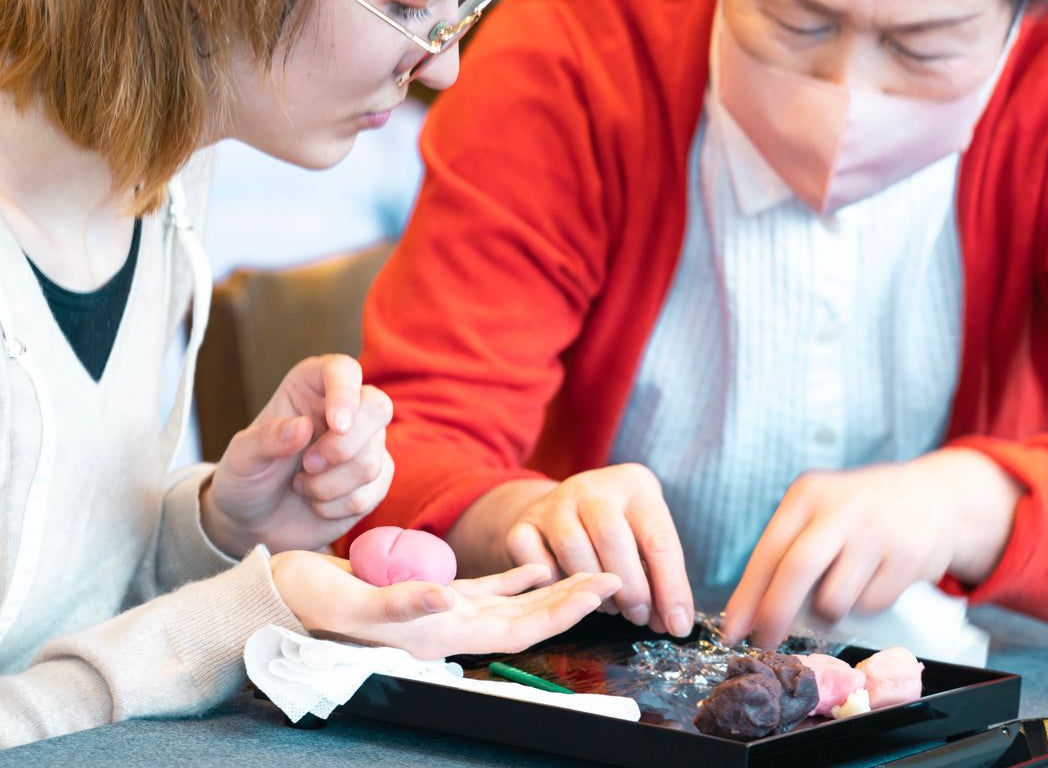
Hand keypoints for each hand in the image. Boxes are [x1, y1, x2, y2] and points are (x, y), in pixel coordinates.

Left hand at [201, 355, 393, 556]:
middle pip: (378, 407)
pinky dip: (338, 506)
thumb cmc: (248, 477)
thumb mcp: (242, 458)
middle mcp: (347, 408)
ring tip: (301, 485)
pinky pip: (373, 492)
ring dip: (329, 486)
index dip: (346, 393)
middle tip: (308, 464)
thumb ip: (266, 439)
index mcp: (312, 387)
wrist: (255, 521)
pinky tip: (317, 503)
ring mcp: (366, 443)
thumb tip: (302, 426)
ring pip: (372, 460)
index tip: (336, 425)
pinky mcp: (375, 477)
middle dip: (344, 446)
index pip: (344, 370)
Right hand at [270, 552, 621, 658]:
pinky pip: (483, 588)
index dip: (563, 610)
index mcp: (437, 635)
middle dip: (573, 600)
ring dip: (552, 589)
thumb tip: (444, 599)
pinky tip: (536, 564)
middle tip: (616, 577)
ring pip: (512, 604)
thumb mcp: (351, 603)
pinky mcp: (428, 594)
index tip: (602, 589)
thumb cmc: (309, 604)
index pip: (518, 627)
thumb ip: (399, 604)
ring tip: (589, 570)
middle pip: (527, 618)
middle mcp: (447, 627)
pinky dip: (514, 577)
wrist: (279, 601)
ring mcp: (441, 613)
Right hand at [447, 464, 694, 637]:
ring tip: (609, 607)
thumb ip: (658, 575)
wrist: (567, 506)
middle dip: (631, 587)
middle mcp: (592, 486)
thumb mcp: (645, 536)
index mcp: (634, 484)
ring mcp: (554, 502)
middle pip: (612, 536)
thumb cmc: (620, 529)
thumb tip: (672, 623)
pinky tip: (567, 593)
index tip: (676, 626)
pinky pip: (531, 557)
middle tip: (638, 616)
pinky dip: (550, 582)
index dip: (671, 588)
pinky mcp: (524, 522)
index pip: (658, 538)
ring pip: (572, 546)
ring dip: (592, 588)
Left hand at [721, 449, 1023, 647]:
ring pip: (834, 599)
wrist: (933, 498)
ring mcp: (877, 532)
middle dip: (775, 613)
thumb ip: (788, 554)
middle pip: (796, 570)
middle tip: (764, 640)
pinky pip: (870, 606)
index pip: (769, 550)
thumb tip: (751, 614)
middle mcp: (840, 509)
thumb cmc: (859, 513)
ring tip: (841, 585)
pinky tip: (874, 578)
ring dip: (828, 610)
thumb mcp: (819, 513)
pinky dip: (863, 605)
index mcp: (808, 495)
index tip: (732, 629)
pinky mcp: (909, 557)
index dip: (747, 595)